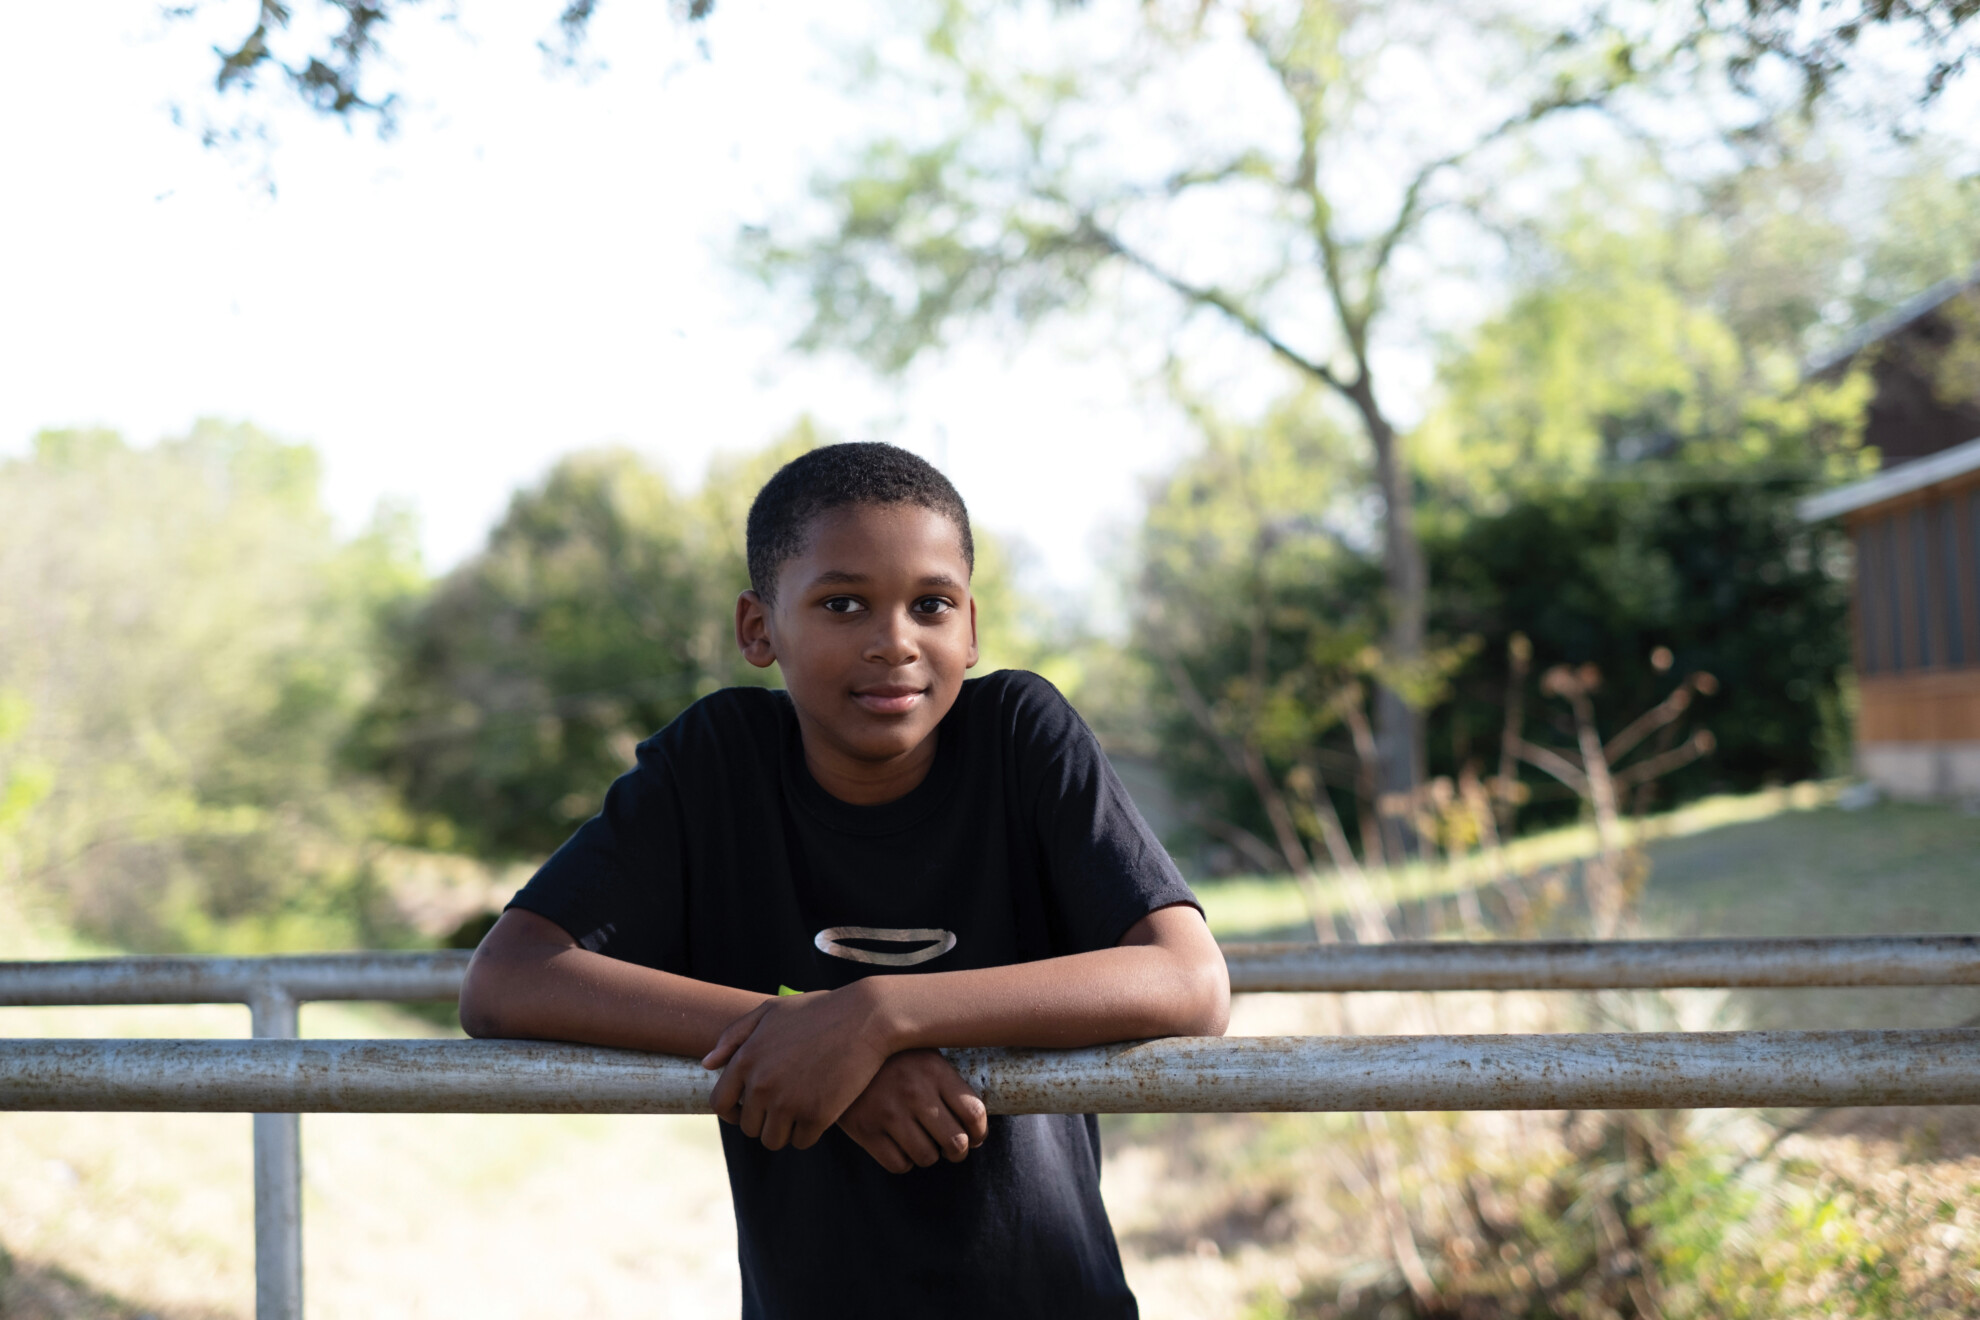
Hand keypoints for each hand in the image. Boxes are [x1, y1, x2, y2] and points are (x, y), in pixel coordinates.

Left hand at [702, 984, 892, 1150]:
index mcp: (746, 1059)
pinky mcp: (817, 1116)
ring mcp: (788, 1102)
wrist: (866, 1017)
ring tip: (802, 1109)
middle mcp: (762, 1085)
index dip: (731, 1112)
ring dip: (786, 1130)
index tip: (747, 1110)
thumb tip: (707, 1064)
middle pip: (749, 1126)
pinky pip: (802, 1141)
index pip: (719, 1104)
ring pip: (773, 1139)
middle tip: (787, 1103)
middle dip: (764, 1119)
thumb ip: (734, 1036)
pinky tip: (821, 1110)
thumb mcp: (771, 1011)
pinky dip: (810, 1131)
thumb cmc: (818, 1011)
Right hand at [837, 1049, 988, 1173]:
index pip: (974, 1113)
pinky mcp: (865, 1130)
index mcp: (934, 1069)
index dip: (980, 1133)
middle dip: (959, 1151)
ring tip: (921, 1141)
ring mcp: (888, 1112)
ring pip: (927, 1157)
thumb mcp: (923, 1053)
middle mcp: (914, 1092)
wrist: (837, 1052)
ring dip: (928, 1155)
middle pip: (957, 1142)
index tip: (976, 1136)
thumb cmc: (890, 1057)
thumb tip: (976, 1125)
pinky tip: (899, 1144)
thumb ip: (949, 1082)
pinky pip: (899, 1165)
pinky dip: (903, 1161)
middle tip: (952, 1147)